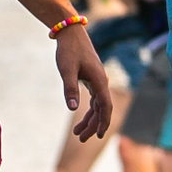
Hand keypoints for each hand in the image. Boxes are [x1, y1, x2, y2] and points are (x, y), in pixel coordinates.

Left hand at [55, 23, 112, 141]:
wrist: (70, 33)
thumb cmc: (69, 50)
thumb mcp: (67, 70)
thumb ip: (70, 89)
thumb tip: (73, 109)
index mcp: (99, 81)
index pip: (105, 106)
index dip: (103, 122)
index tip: (98, 136)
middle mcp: (101, 82)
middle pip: (101, 109)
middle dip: (93, 125)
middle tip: (81, 139)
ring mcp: (97, 80)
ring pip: (97, 106)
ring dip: (89, 120)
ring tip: (77, 133)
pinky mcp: (91, 78)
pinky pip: (93, 99)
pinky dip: (88, 110)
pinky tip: (80, 116)